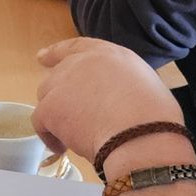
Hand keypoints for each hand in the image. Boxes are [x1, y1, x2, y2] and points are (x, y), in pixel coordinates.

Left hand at [33, 38, 184, 161]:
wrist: (140, 136)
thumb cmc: (154, 116)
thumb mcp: (143, 83)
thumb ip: (121, 82)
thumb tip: (115, 98)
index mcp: (107, 54)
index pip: (76, 47)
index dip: (57, 53)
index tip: (42, 57)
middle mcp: (81, 63)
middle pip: (58, 76)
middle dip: (61, 96)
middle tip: (72, 117)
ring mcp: (62, 84)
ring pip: (47, 98)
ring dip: (57, 115)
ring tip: (74, 136)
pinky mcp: (50, 107)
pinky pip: (41, 123)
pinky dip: (49, 136)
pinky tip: (62, 148)